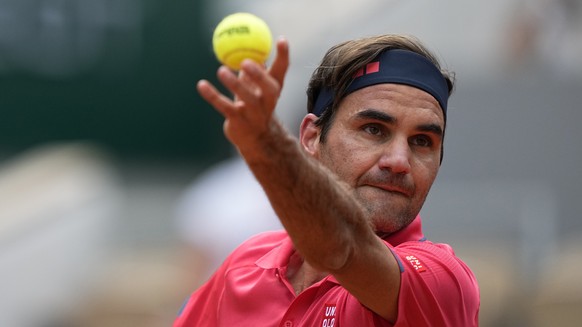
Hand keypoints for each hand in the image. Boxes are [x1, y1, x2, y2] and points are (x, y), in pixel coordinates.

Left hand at [196, 38, 289, 152]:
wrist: (256, 140)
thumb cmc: (255, 106)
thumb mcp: (258, 87)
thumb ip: (255, 70)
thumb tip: (251, 48)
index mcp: (274, 89)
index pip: (282, 70)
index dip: (283, 55)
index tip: (281, 40)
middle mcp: (268, 101)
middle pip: (268, 87)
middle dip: (258, 75)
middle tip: (246, 62)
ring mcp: (254, 113)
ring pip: (246, 97)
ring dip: (234, 83)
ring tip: (222, 71)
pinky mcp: (238, 121)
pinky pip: (223, 106)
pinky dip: (211, 94)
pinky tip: (201, 85)